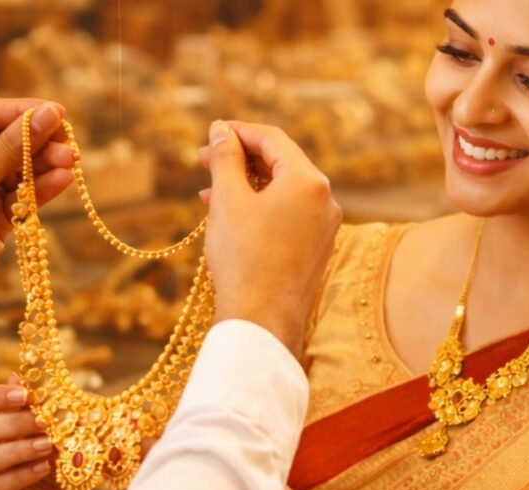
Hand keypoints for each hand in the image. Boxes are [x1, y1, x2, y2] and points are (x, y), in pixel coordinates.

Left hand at [0, 98, 76, 318]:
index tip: (58, 113)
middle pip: (9, 139)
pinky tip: (63, 180)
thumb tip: (48, 114)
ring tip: (71, 163)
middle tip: (69, 144)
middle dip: (40, 141)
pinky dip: (44, 187)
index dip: (24, 112)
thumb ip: (10, 148)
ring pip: (21, 167)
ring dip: (46, 164)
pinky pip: (25, 194)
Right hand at [0, 375, 98, 489]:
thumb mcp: (51, 428)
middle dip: (14, 423)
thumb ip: (34, 406)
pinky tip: (43, 468)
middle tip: (45, 423)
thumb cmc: (56, 459)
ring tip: (48, 446)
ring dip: (19, 449)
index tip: (24, 396)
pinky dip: (21, 474)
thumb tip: (16, 377)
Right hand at [201, 121, 341, 355]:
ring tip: (208, 193)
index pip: (274, 140)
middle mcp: (326, 201)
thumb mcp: (228, 199)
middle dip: (240, 160)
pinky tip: (232, 218)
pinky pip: (288, 217)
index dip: (239, 132)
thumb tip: (222, 130)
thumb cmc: (243, 258)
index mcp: (309, 181)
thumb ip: (225, 158)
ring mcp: (325, 228)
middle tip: (203, 160)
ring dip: (246, 187)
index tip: (211, 133)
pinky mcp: (316, 250)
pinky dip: (260, 210)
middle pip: (281, 164)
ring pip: (282, 193)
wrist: (262, 321)